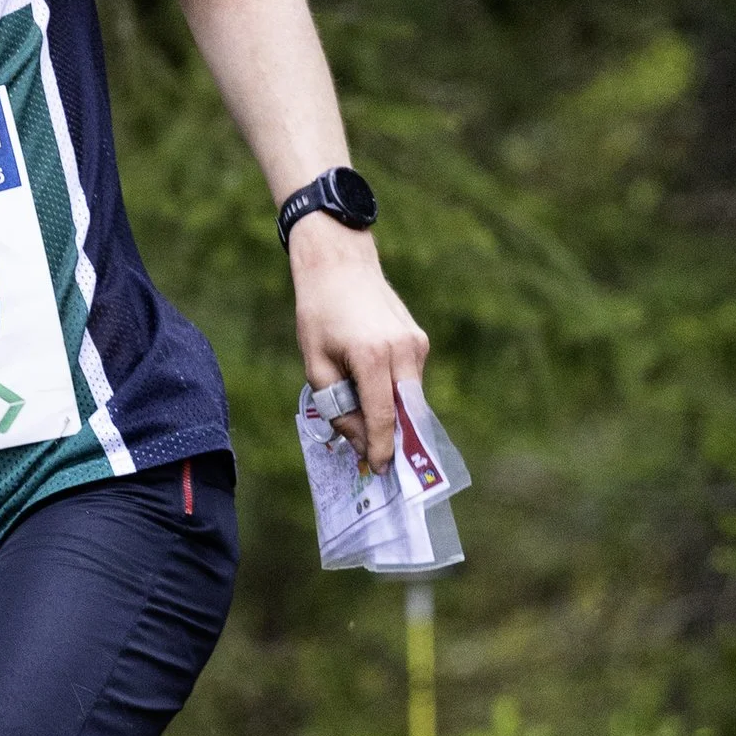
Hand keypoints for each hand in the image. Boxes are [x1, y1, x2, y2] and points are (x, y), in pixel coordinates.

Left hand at [290, 213, 428, 470]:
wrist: (340, 264)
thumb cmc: (319, 314)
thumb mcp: (315, 364)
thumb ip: (338, 406)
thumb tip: (360, 441)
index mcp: (373, 357)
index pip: (384, 418)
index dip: (380, 449)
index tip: (377, 471)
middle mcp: (403, 352)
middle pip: (404, 413)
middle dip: (392, 440)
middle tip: (375, 463)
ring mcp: (416, 345)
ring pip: (410, 398)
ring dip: (392, 416)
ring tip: (367, 428)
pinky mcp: (420, 340)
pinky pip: (410, 380)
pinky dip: (395, 394)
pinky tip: (371, 392)